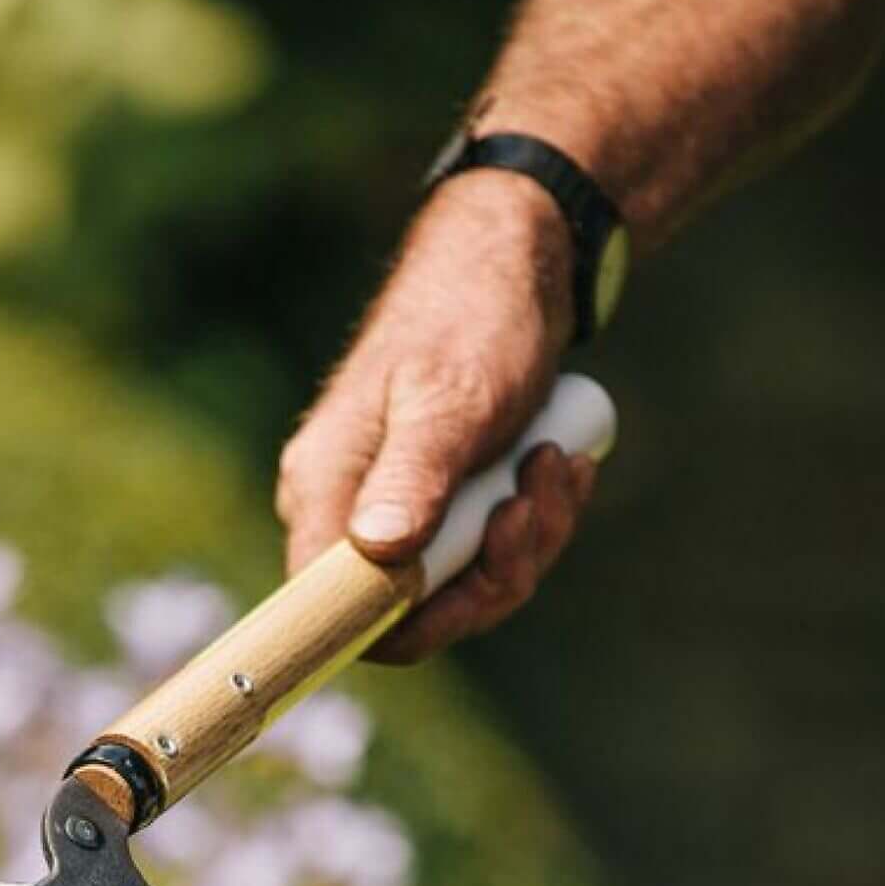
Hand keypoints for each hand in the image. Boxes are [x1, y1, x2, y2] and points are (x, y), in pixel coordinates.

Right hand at [278, 175, 599, 664]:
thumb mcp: (449, 399)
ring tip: (555, 464)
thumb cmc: (472, 316)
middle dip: (493, 572)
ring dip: (529, 538)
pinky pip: (491, 551)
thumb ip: (412, 479)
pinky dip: (537, 518)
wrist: (518, 260)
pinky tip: (561, 462)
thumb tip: (377, 553)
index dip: (396, 624)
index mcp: (323, 488)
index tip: (473, 591)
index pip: (327, 608)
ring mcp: (397, 508)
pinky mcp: (444, 501)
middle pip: (410, 612)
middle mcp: (348, 509)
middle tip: (533, 505)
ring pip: (463, 585)